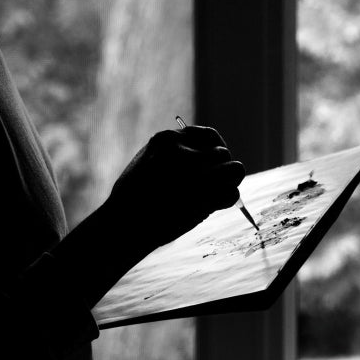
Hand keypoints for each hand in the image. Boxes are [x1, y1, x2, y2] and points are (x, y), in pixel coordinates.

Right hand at [105, 125, 245, 251]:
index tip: (213, 163)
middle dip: (221, 169)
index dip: (214, 150)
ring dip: (228, 183)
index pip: (209, 135)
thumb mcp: (147, 163)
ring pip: (235, 169)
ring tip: (214, 195)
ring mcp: (198, 172)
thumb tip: (202, 162)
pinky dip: (227, 201)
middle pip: (223, 153)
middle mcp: (186, 151)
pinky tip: (214, 206)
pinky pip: (233, 193)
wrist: (124, 224)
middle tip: (211, 186)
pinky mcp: (207, 195)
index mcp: (168, 139)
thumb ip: (173, 158)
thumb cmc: (131, 200)